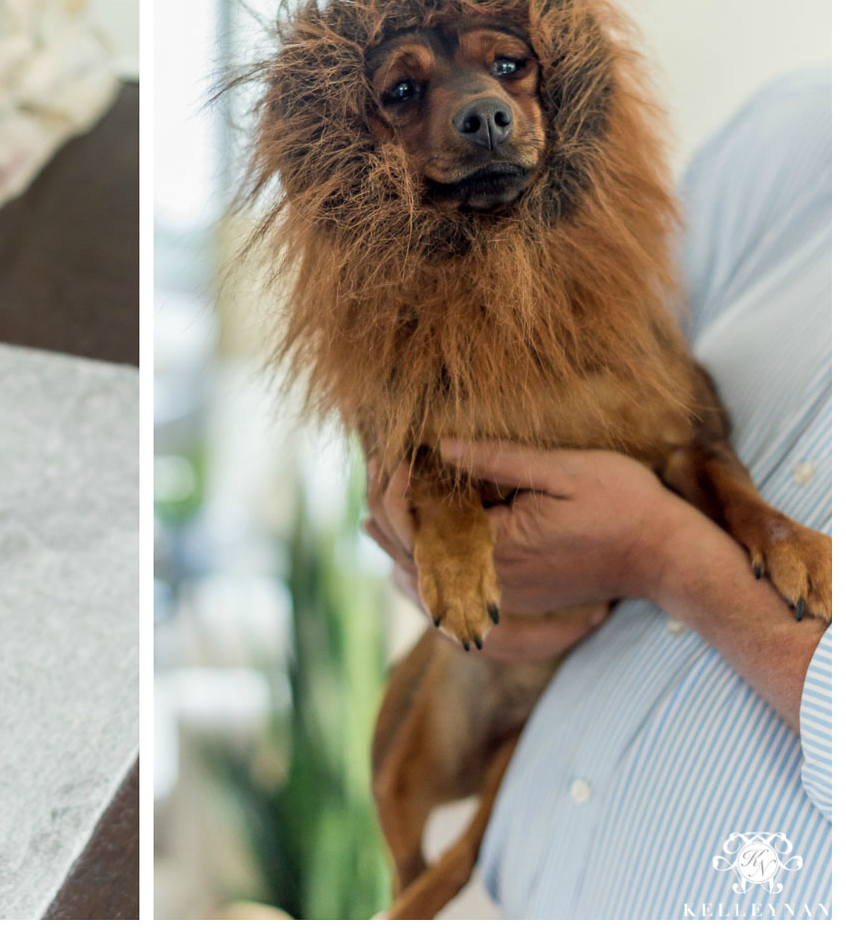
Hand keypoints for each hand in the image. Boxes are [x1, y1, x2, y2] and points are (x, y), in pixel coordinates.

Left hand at [363, 441, 716, 661]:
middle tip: (377, 469)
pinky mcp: (511, 596)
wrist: (667, 558)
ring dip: (397, 542)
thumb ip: (500, 460)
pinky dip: (421, 568)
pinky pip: (449, 591)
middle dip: (386, 511)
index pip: (419, 526)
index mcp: (496, 547)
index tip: (396, 454)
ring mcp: (501, 593)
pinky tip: (412, 546)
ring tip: (376, 504)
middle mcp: (491, 579)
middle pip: (411, 555)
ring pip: (425, 578)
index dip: (395, 489)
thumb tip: (441, 448)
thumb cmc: (625, 506)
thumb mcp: (564, 470)